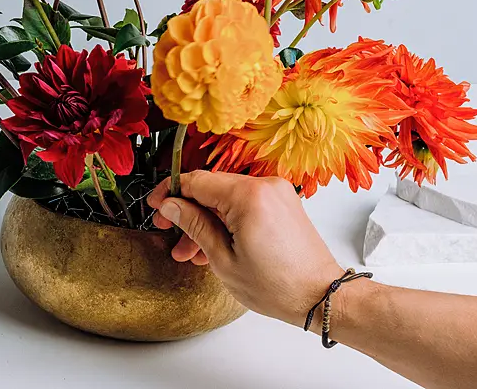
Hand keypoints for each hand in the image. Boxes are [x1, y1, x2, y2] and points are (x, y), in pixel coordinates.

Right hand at [147, 170, 343, 326]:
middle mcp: (265, 186)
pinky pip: (245, 204)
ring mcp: (276, 193)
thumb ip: (194, 226)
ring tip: (191, 251)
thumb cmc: (278, 285)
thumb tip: (171, 206)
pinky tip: (214, 245)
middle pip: (211, 189)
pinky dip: (227, 220)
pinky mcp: (283, 203)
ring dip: (206, 220)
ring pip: (226, 198)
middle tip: (169, 231)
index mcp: (248, 196)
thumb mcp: (223, 259)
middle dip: (187, 212)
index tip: (156, 206)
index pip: (196, 181)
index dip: (171, 192)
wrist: (320, 296)